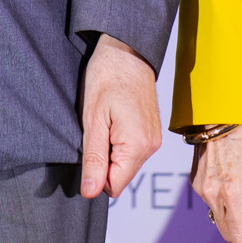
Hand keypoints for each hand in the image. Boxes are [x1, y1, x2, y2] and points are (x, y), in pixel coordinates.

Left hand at [78, 34, 162, 198]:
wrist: (127, 50)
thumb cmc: (107, 77)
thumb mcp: (93, 119)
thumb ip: (94, 158)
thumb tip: (90, 192)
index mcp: (138, 146)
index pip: (114, 186)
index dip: (95, 175)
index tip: (87, 149)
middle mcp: (151, 147)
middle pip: (120, 176)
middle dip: (102, 162)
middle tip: (94, 131)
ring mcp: (153, 140)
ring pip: (125, 164)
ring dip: (109, 150)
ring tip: (103, 122)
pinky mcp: (151, 132)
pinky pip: (131, 151)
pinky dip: (117, 142)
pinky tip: (112, 120)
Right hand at [190, 124, 241, 242]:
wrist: (221, 117)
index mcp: (233, 192)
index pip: (241, 237)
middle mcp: (213, 193)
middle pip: (228, 234)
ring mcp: (202, 189)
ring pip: (218, 220)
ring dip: (234, 224)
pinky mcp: (196, 183)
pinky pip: (211, 205)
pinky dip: (224, 209)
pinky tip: (235, 197)